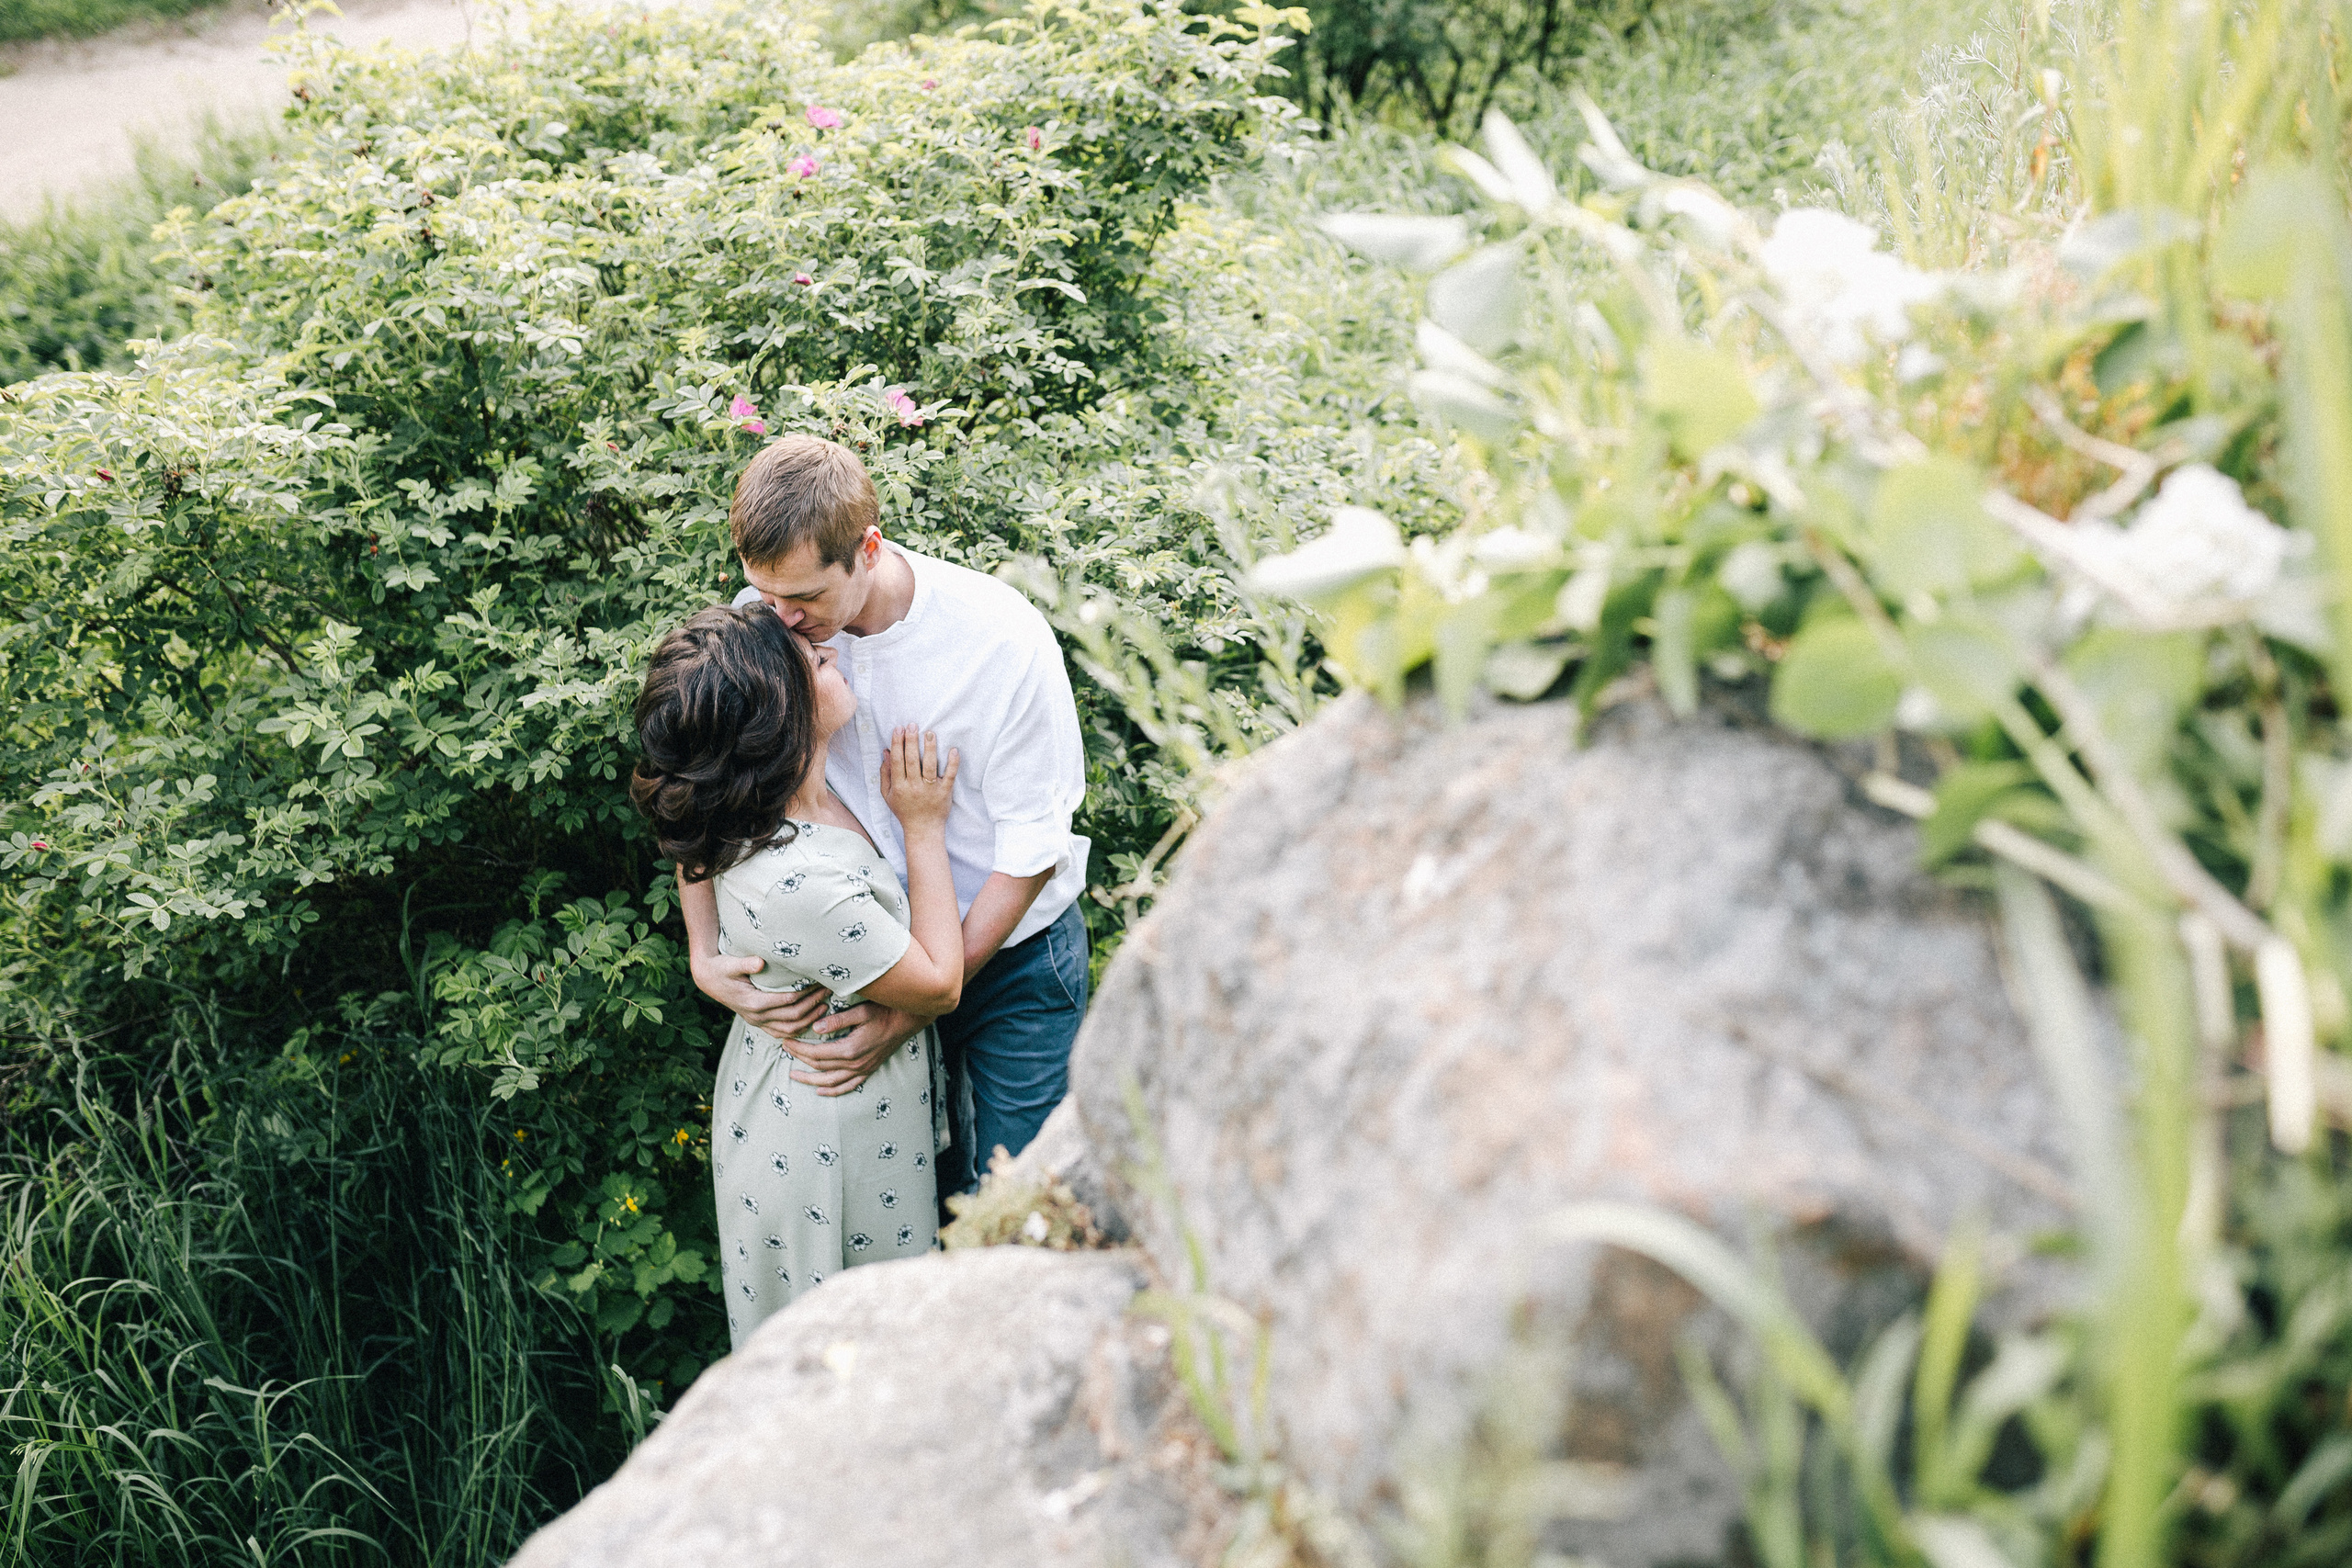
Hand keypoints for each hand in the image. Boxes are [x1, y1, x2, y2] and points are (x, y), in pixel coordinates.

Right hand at [689, 950, 832, 1042]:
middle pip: (793, 1017)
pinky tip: (810, 1020)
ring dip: (809, 1020)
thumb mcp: (731, 963)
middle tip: (829, 992)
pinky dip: (797, 1029)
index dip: (807, 994)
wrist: (708, 978)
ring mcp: (757, 1021)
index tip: (821, 983)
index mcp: (753, 1002)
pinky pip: (781, 1032)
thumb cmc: (721, 967)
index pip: (788, 1002)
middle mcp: (756, 1016)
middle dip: (813, 1005)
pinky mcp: (757, 1022)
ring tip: (825, 1007)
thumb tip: (760, 962)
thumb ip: (746, 963)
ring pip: (789, 1029)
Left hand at [787, 1002, 926, 1095]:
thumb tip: (815, 1027)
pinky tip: (821, 1091)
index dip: (799, 1048)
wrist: (908, 1021)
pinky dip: (833, 1091)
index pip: (817, 1053)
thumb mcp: (861, 1011)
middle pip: (820, 1067)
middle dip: (800, 1059)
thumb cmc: (885, 1011)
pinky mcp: (868, 1070)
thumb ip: (838, 1020)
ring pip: (831, 1081)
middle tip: (785, 1050)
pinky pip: (848, 1086)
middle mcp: (855, 1064)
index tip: (786, 1041)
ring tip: (794, 1075)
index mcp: (850, 1049)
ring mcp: (862, 1069)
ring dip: (811, 1080)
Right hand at [879, 726, 956, 833]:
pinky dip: (953, 763)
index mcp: (900, 787)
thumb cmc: (904, 810)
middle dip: (911, 742)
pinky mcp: (945, 792)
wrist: (923, 830)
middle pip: (912, 761)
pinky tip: (953, 750)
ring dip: (930, 748)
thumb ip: (885, 774)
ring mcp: (931, 790)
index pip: (898, 761)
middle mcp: (914, 787)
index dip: (897, 744)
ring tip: (929, 733)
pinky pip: (950, 776)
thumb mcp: (888, 795)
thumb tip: (886, 752)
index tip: (898, 729)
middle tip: (912, 725)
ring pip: (930, 766)